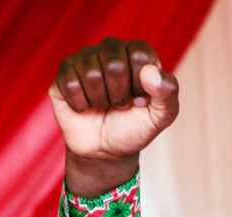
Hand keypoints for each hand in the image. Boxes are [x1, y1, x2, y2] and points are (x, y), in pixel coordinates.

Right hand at [50, 38, 178, 196]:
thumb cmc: (134, 128)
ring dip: (100, 101)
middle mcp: (110, 49)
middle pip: (114, 64)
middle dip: (120, 95)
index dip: (141, 85)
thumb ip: (168, 93)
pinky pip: (71, 85)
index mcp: (138, 52)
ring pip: (91, 74)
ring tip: (104, 105)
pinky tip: (86, 107)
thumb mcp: (161, 116)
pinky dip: (81, 105)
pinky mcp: (64, 73)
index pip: (140, 56)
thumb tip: (150, 72)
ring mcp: (85, 59)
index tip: (140, 99)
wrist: (105, 151)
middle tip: (120, 105)